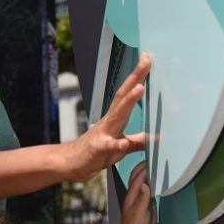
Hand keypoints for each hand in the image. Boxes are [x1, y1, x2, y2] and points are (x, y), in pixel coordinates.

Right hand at [66, 54, 149, 180]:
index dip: (137, 77)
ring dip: (128, 102)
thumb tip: (156, 137)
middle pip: (122, 97)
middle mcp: (108, 122)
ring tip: (139, 88)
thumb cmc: (94, 153)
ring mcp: (103, 135)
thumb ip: (137, 141)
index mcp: (114, 119)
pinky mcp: (98, 151)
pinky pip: (109, 147)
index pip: (127, 94)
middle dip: (135, 78)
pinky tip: (124, 142)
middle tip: (146, 61)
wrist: (68, 163)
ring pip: (117, 116)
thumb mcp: (119, 146)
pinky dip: (117, 144)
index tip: (147, 60)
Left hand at [120, 161, 156, 223]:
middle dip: (144, 165)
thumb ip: (142, 199)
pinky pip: (149, 188)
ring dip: (148, 172)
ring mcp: (141, 197)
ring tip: (156, 163)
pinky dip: (153, 181)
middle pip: (138, 176)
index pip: (137, 177)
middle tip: (154, 156)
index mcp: (131, 195)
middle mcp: (135, 194)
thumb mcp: (139, 213)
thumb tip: (146, 184)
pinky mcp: (147, 202)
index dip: (144, 167)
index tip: (152, 158)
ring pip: (144, 181)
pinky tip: (157, 178)